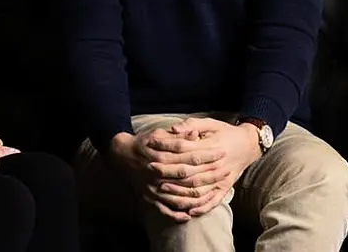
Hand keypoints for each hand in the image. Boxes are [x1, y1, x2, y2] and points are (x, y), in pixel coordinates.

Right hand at [109, 128, 228, 222]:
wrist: (121, 155)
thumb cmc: (144, 142)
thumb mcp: (159, 132)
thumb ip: (178, 135)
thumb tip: (195, 133)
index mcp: (162, 155)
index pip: (191, 156)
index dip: (208, 154)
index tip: (222, 152)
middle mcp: (158, 174)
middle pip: (189, 177)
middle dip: (209, 174)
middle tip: (226, 170)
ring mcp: (153, 188)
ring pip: (180, 196)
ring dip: (199, 196)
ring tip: (215, 191)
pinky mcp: (149, 198)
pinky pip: (164, 210)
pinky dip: (177, 215)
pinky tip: (190, 214)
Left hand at [153, 118, 261, 216]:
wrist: (248, 145)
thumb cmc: (226, 132)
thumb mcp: (210, 123)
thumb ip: (191, 125)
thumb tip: (173, 129)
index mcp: (212, 147)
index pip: (186, 153)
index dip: (169, 156)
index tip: (152, 157)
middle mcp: (217, 165)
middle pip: (190, 174)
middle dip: (169, 175)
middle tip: (152, 175)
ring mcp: (222, 178)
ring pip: (199, 191)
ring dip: (180, 193)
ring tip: (163, 192)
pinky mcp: (226, 187)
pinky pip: (213, 201)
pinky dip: (201, 208)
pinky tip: (188, 211)